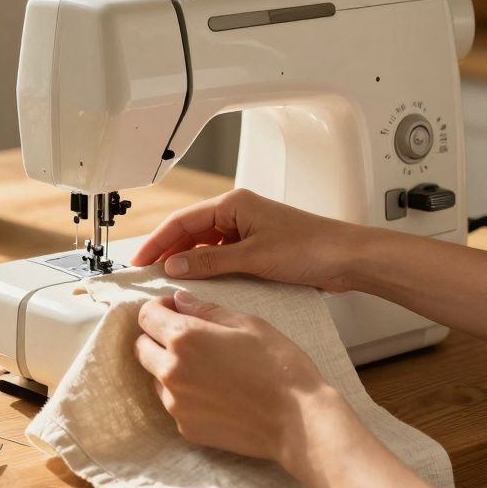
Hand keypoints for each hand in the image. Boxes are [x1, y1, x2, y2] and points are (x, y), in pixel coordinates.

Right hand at [129, 189, 370, 292]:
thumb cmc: (309, 248)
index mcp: (232, 204)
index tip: (139, 260)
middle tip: (147, 273)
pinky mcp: (255, 247)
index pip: (181, 221)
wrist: (347, 258)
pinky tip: (197, 283)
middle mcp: (237, 213)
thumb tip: (173, 265)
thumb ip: (209, 261)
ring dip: (185, 260)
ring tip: (167, 281)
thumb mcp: (252, 257)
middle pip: (189, 231)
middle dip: (167, 250)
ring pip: (203, 244)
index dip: (156, 241)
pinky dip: (205, 267)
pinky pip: (219, 255)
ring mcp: (246, 230)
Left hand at [135, 291, 333, 464]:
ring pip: (155, 377)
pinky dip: (185, 395)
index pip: (146, 316)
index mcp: (184, 338)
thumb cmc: (279, 366)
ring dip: (169, 367)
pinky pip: (173, 404)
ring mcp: (175, 403)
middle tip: (190, 338)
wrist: (298, 421)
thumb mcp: (247, 323)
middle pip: (142, 347)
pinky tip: (216, 393)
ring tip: (207, 368)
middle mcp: (171, 371)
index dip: (160, 308)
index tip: (176, 310)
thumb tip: (180, 301)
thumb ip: (206, 310)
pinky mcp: (185, 427)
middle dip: (158, 337)